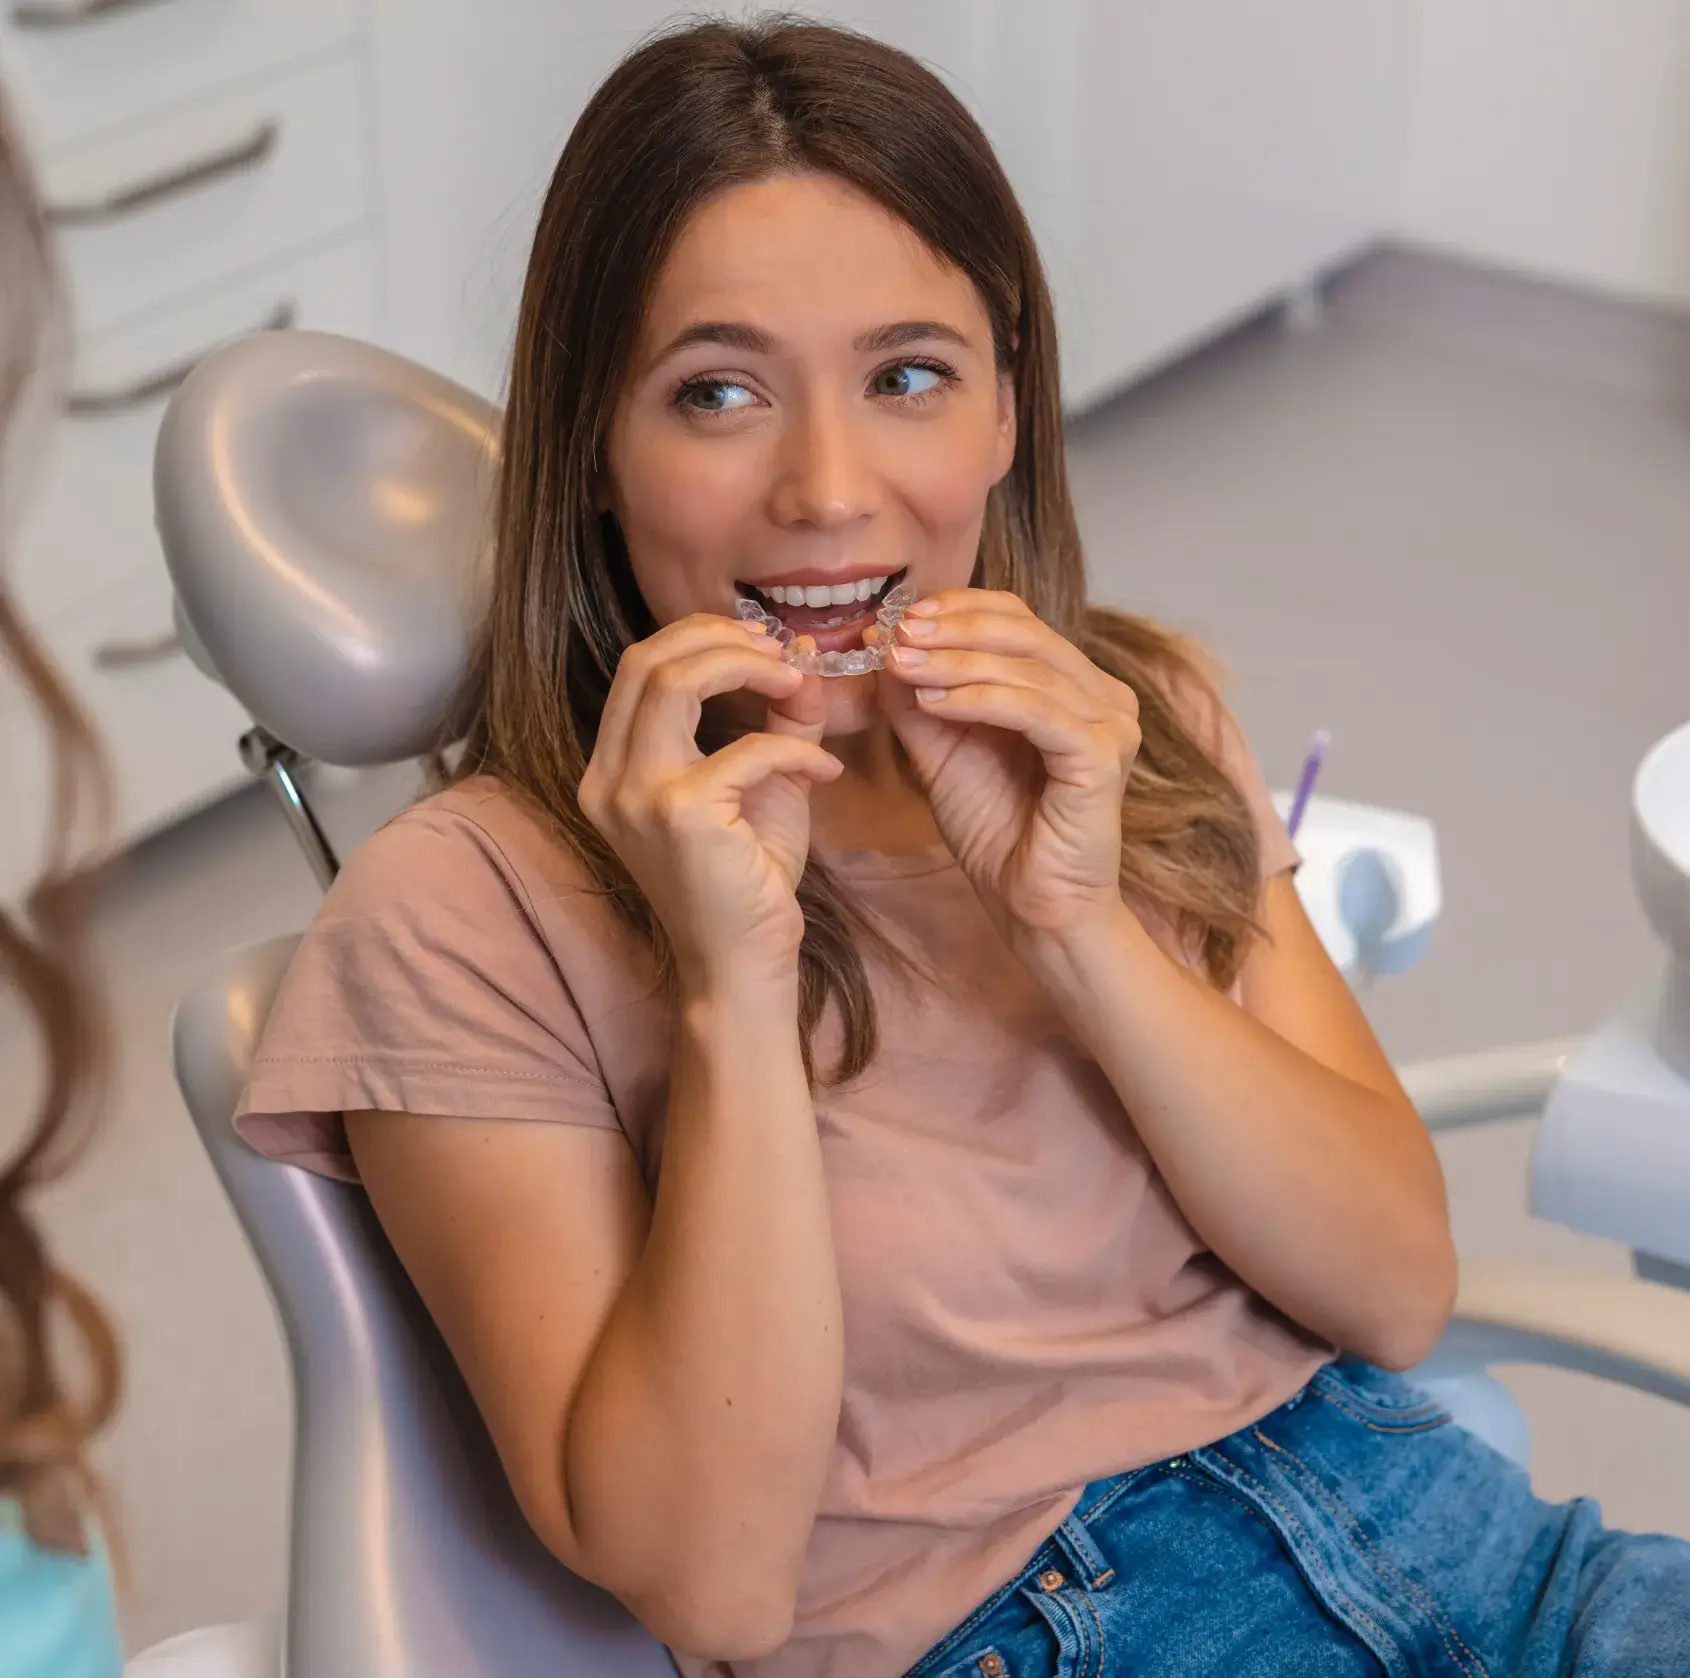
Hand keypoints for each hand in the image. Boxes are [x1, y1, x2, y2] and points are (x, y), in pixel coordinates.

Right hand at [579, 615, 838, 990]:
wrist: (742, 963)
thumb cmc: (746, 880)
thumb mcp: (762, 784)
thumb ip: (778, 721)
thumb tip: (803, 661)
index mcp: (613, 769)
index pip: (639, 668)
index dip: (701, 639)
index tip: (762, 645)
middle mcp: (609, 779)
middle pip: (647, 660)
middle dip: (720, 638)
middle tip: (780, 652)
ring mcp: (636, 796)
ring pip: (675, 681)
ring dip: (747, 667)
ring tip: (797, 682)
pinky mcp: (681, 815)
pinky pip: (749, 749)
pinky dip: (796, 748)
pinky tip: (826, 769)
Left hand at [878, 589, 1140, 941]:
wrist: (1031, 906)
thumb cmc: (997, 832)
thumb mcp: (943, 752)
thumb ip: (919, 700)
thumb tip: (885, 644)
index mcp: (1073, 685)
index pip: (1020, 618)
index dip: (960, 608)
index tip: (900, 618)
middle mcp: (1103, 696)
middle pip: (1027, 631)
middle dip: (953, 629)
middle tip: (898, 634)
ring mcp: (1111, 724)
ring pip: (1028, 668)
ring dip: (956, 662)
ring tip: (902, 665)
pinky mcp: (1104, 756)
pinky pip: (1036, 711)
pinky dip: (980, 699)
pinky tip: (935, 703)